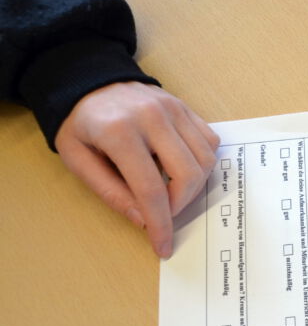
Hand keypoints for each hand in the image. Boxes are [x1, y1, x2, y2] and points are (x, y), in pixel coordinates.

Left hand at [54, 82, 219, 257]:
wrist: (88, 80)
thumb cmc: (81, 124)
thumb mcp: (79, 160)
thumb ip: (111, 192)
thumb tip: (143, 220)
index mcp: (119, 132)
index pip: (151, 189)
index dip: (160, 223)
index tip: (163, 245)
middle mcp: (152, 117)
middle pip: (187, 175)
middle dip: (180, 205)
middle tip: (164, 213)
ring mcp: (173, 109)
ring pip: (204, 160)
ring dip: (194, 186)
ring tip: (171, 190)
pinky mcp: (185, 107)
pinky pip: (210, 142)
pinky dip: (202, 163)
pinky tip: (181, 167)